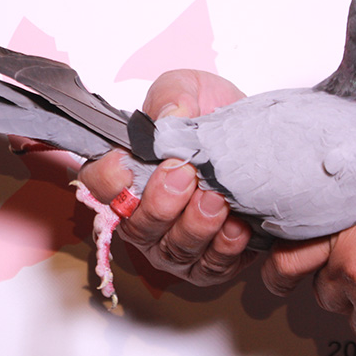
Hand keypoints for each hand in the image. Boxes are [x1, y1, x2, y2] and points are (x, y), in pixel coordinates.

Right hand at [79, 69, 257, 285]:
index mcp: (126, 177)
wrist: (258, 137)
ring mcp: (174, 244)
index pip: (97, 186)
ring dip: (195, 225)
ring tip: (216, 198)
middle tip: (185, 175)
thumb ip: (173, 97)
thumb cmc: (214, 117)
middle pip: (136, 227)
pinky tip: (237, 225)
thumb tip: (169, 118)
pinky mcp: (210, 262)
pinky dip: (224, 248)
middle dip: (160, 203)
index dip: (106, 181)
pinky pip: (210, 267)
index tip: (126, 162)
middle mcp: (143, 217)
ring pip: (173, 250)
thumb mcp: (191, 88)